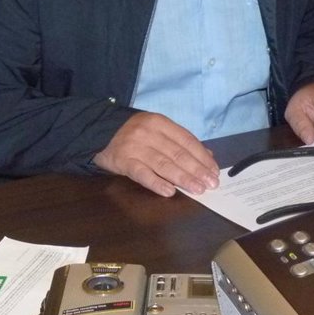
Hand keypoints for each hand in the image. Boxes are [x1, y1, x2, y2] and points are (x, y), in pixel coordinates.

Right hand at [92, 112, 219, 196]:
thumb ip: (180, 141)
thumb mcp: (157, 130)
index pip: (187, 140)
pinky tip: (169, 191)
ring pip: (164, 164)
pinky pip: (142, 174)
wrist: (98, 132)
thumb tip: (208, 155)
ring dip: (183, 178)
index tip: (214, 171)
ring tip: (197, 189)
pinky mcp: (123, 161)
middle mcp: (148, 133)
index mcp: (159, 123)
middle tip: (211, 184)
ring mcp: (135, 147)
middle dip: (197, 170)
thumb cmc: (134, 133)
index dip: (202, 157)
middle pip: (178, 154)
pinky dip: (156, 183)